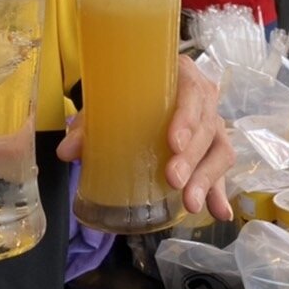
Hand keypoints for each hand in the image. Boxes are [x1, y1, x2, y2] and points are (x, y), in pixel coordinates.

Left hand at [58, 56, 233, 220]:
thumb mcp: (109, 100)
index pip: (192, 92)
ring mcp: (211, 124)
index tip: (173, 142)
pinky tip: (219, 212)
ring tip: (191, 203)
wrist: (140, 88)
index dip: (186, 117)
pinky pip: (221, 171)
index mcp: (181, 75)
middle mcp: (202, 98)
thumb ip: (89, 124)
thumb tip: (67, 152)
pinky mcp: (211, 149)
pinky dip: (219, 192)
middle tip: (173, 179)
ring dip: (207, 178)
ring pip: (219, 150)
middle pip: (207, 125)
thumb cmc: (129, 92)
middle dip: (191, 157)